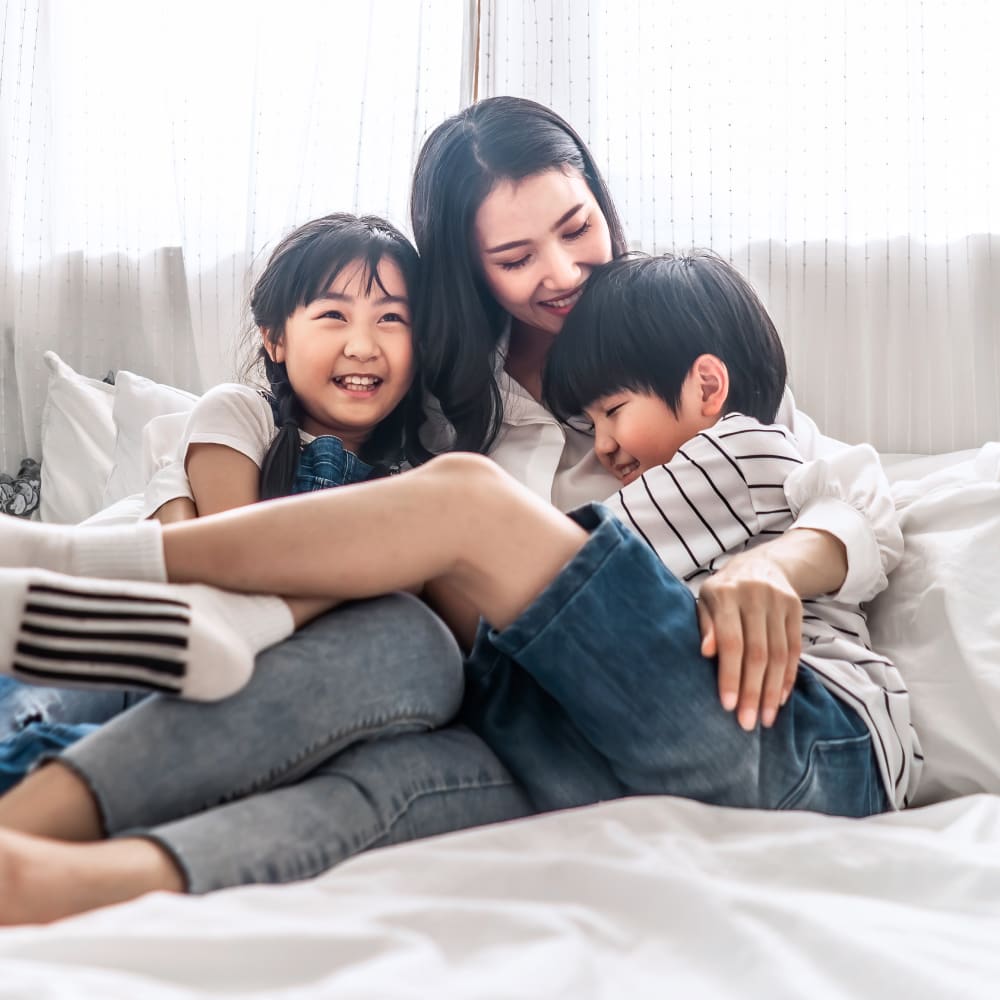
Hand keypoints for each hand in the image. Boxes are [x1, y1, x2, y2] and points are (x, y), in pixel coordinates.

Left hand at [697, 546, 802, 731]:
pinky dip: (788, 677)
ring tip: (765, 719)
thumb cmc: (724, 591)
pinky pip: (795, 649)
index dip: (730, 675)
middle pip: (757, 652)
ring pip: (779, 654)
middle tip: (747, 723)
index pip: (731, 641)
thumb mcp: (706, 601)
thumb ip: (705, 626)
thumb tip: (706, 653)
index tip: (727, 706)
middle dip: (753, 691)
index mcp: (726, 593)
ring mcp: (779, 601)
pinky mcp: (797, 609)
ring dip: (773, 691)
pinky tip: (780, 699)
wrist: (761, 563)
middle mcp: (755, 595)